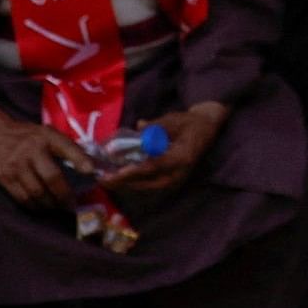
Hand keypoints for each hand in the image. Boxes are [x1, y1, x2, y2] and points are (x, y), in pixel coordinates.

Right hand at [0, 107, 94, 212]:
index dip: (80, 159)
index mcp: (45, 136)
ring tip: (57, 207)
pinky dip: (34, 207)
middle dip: (64, 195)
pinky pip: (23, 198)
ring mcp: (17, 165)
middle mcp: (31, 150)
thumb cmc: (23, 135)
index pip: (66, 147)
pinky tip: (41, 207)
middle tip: (71, 204)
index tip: (91, 172)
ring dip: (50, 204)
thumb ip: (62, 147)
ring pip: (37, 192)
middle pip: (52, 177)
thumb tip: (86, 167)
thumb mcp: (43, 132)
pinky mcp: (5, 178)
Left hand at [100, 102, 227, 197]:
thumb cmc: (189, 123)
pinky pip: (148, 185)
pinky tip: (118, 179)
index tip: (114, 174)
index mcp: (180, 158)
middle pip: (145, 183)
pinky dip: (132, 182)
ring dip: (125, 184)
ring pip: (145, 187)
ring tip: (106, 180)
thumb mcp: (174, 120)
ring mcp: (174, 180)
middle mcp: (177, 174)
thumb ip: (156, 125)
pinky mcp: (169, 181)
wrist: (206, 129)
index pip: (153, 168)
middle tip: (102, 179)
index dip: (132, 172)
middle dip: (122, 182)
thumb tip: (138, 127)